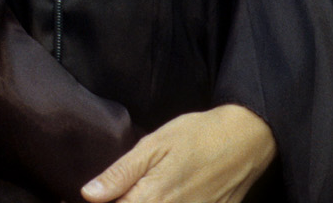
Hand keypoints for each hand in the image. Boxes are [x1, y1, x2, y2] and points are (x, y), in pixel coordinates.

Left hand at [81, 104, 275, 202]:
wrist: (247, 140)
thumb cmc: (199, 135)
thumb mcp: (156, 143)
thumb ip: (121, 173)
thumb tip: (87, 195)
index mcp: (149, 200)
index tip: (85, 198)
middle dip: (124, 201)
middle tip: (124, 190)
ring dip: (145, 202)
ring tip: (151, 187)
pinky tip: (171, 195)